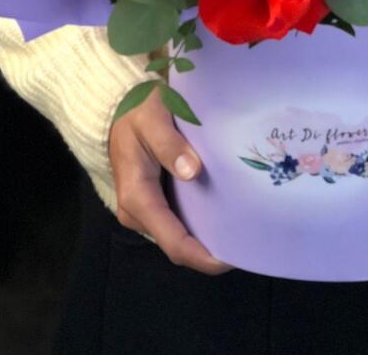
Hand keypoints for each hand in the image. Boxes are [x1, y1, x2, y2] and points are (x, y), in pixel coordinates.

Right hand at [108, 90, 231, 274]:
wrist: (119, 110)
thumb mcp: (152, 120)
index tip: (233, 257)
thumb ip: (169, 144)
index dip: (203, 256)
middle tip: (248, 246)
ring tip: (242, 234)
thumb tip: (192, 171)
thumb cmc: (138, 113)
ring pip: (179, 238)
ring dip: (207, 239)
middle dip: (210, 251)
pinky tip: (225, 217)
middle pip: (178, 246)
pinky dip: (200, 226)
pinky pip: (178, 224)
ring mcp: (145, 211)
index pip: (173, 242)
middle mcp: (138, 213)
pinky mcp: (154, 204)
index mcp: (137, 198)